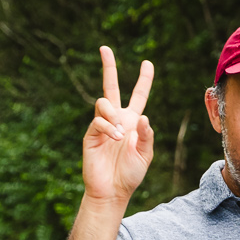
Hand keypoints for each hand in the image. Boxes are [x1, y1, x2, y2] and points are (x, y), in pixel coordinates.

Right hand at [82, 46, 155, 204]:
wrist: (113, 191)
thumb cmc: (130, 174)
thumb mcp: (146, 154)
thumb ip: (147, 135)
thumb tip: (143, 116)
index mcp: (132, 121)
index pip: (138, 95)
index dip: (144, 80)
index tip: (148, 63)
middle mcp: (116, 119)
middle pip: (110, 86)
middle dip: (108, 67)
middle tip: (105, 48)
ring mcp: (102, 125)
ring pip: (103, 103)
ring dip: (113, 116)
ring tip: (120, 135)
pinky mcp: (91, 135)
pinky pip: (98, 121)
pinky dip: (108, 127)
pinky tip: (114, 138)